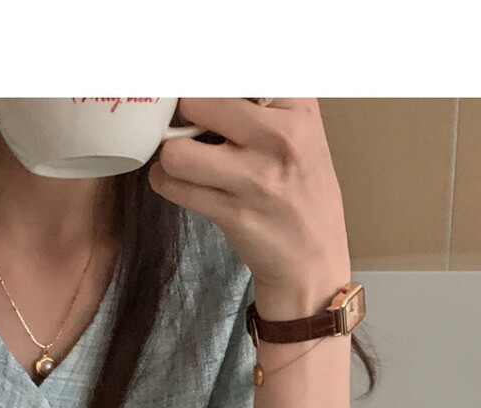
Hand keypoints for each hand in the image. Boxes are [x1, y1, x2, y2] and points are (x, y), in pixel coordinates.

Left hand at [148, 98, 350, 316]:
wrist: (313, 260)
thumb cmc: (299, 193)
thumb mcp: (298, 132)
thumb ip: (256, 103)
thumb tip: (195, 87)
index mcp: (297, 106)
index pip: (232, 73)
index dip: (203, 86)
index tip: (200, 103)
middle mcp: (281, 136)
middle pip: (196, 101)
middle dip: (182, 117)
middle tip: (189, 132)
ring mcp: (257, 177)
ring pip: (176, 150)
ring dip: (169, 157)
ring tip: (183, 163)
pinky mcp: (234, 212)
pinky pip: (173, 186)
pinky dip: (166, 183)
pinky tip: (182, 184)